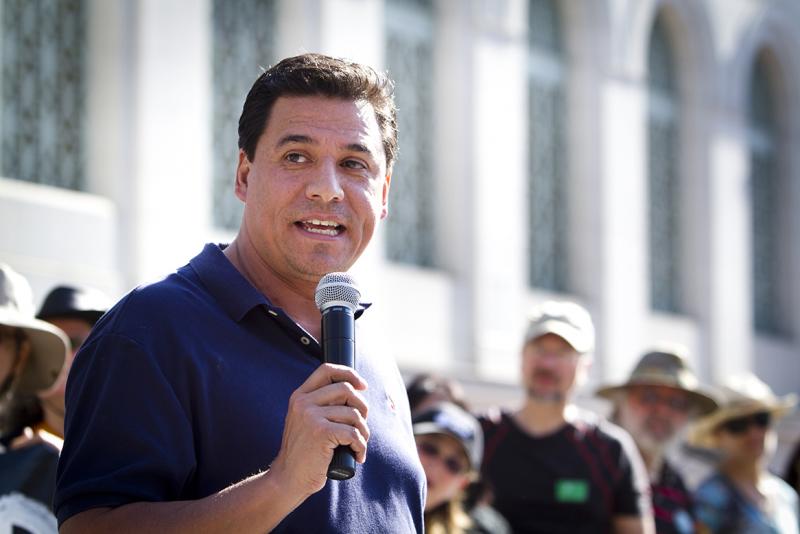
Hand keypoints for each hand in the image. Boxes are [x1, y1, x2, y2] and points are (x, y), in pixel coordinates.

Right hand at [268, 364, 369, 496]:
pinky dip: (361, 446)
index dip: (349, 374)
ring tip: (359, 444)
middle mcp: (303, 402)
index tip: (362, 386)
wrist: (288, 478)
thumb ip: (321, 405)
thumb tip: (356, 391)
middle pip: (346, 389)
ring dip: (363, 431)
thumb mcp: (306, 421)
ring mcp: (311, 416)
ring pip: (354, 413)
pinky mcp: (321, 432)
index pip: (327, 370)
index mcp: (299, 396)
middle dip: (362, 407)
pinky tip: (358, 455)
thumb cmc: (304, 452)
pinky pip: (353, 433)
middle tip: (362, 425)